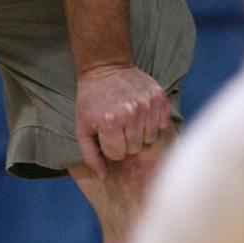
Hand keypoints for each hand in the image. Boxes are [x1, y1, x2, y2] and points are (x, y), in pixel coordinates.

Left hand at [71, 63, 170, 177]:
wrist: (105, 67)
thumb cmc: (90, 100)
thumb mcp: (82, 127)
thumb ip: (91, 155)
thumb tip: (104, 175)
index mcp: (109, 122)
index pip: (117, 154)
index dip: (111, 147)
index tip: (107, 135)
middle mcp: (131, 113)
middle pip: (135, 148)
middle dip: (125, 141)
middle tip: (118, 126)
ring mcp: (147, 104)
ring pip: (149, 138)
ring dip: (139, 132)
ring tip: (129, 119)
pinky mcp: (160, 97)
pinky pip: (162, 124)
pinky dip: (153, 122)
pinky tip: (141, 113)